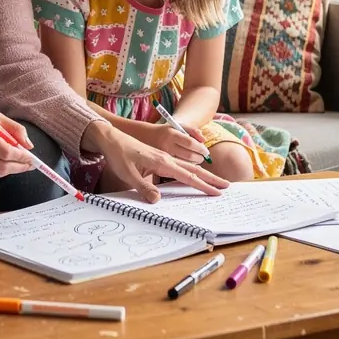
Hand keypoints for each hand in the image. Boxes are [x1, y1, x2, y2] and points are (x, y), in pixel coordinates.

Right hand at [0, 103, 34, 177]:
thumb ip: (15, 129)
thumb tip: (29, 146)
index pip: (5, 151)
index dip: (21, 157)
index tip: (32, 158)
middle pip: (2, 166)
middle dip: (19, 167)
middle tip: (30, 164)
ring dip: (12, 169)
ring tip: (21, 163)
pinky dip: (1, 169)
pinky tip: (6, 162)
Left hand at [81, 121, 228, 202]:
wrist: (111, 138)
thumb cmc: (118, 155)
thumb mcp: (127, 174)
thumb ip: (142, 187)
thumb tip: (158, 200)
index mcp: (161, 162)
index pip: (187, 176)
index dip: (202, 185)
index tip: (216, 192)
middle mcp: (166, 158)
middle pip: (193, 170)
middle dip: (210, 178)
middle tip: (227, 186)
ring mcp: (163, 157)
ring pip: (188, 166)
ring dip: (203, 174)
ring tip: (216, 182)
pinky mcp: (159, 157)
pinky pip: (179, 165)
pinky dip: (191, 171)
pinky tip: (194, 176)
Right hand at [144, 122, 209, 163]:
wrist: (145, 136)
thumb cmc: (166, 131)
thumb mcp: (178, 126)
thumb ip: (192, 131)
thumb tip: (204, 139)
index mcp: (172, 134)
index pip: (191, 143)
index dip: (201, 148)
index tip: (206, 152)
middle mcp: (167, 145)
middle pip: (189, 155)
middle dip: (200, 158)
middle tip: (203, 157)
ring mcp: (164, 156)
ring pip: (185, 164)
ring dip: (195, 163)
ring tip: (197, 159)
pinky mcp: (161, 164)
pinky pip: (179, 168)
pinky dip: (187, 167)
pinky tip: (189, 164)